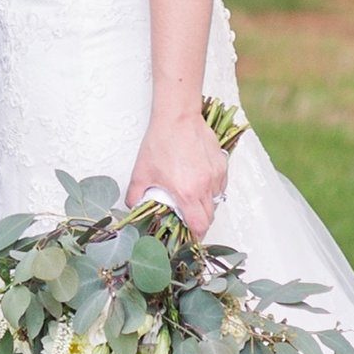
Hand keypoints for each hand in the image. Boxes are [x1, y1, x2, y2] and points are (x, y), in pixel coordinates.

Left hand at [127, 106, 228, 239]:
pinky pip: (220, 184)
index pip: (199, 225)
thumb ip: (136, 194)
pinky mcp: (221, 163)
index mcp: (187, 193)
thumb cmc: (161, 142)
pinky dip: (213, 188)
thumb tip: (132, 206)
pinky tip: (200, 181)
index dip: (196, 235)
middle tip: (189, 218)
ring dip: (206, 204)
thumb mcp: (141, 171)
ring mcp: (215, 174)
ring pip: (216, 199)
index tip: (190, 236)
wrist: (177, 117)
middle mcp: (205, 186)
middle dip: (200, 221)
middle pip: (210, 216)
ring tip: (193, 196)